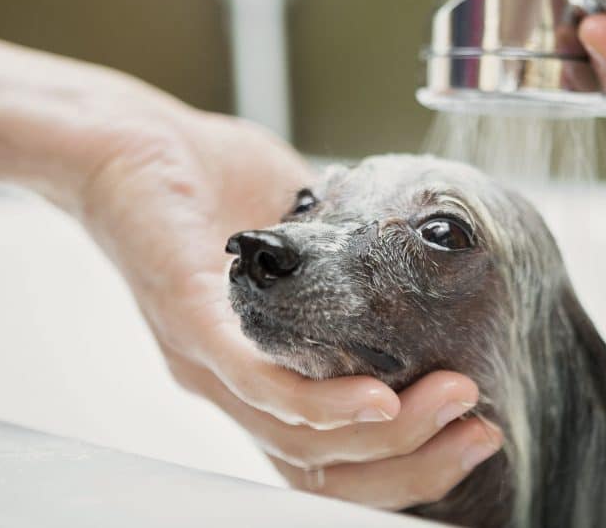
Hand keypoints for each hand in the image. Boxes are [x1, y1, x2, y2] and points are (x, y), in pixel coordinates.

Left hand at [79, 104, 499, 507]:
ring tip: (450, 405)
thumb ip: (351, 269)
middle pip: (322, 469)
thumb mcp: (303, 236)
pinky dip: (322, 405)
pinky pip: (256, 382)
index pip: (332, 456)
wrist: (128, 137)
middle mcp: (230, 384)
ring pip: (297, 440)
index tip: (473, 433)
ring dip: (386, 436)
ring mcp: (206, 359)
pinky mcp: (190, 317)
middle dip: (412, 466)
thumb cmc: (211, 183)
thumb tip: (422, 267)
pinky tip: (379, 400)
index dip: (406, 464)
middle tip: (478, 433)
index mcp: (259, 373)